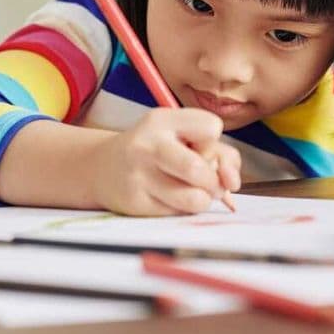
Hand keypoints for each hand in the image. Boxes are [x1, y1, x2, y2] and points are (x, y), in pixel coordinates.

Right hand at [89, 107, 241, 215]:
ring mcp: (139, 175)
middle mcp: (149, 145)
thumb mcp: (181, 136)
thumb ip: (219, 153)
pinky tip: (169, 198)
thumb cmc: (156, 150)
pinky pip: (178, 213)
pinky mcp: (136, 202)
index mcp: (162, 120)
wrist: (102, 167)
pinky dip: (183, 209)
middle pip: (200, 169)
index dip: (213, 142)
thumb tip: (231, 182)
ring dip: (202, 200)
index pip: (212, 128)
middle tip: (205, 181)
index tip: (198, 147)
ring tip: (192, 192)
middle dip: (214, 182)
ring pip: (194, 199)